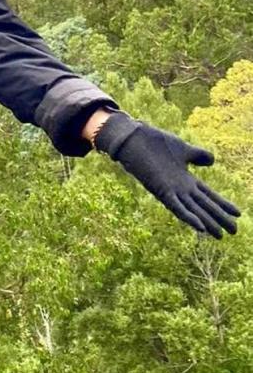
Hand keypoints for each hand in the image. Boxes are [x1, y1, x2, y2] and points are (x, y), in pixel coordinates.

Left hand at [95, 112, 240, 237]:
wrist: (133, 137)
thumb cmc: (155, 142)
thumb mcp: (182, 148)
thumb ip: (197, 155)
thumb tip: (213, 160)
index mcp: (186, 179)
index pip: (208, 194)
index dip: (223, 204)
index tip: (239, 214)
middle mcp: (180, 188)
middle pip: (204, 205)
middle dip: (218, 218)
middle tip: (234, 232)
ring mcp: (171, 190)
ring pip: (193, 210)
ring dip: (206, 223)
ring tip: (221, 235)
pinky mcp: (160, 190)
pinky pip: (176, 207)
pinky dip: (188, 217)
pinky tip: (200, 227)